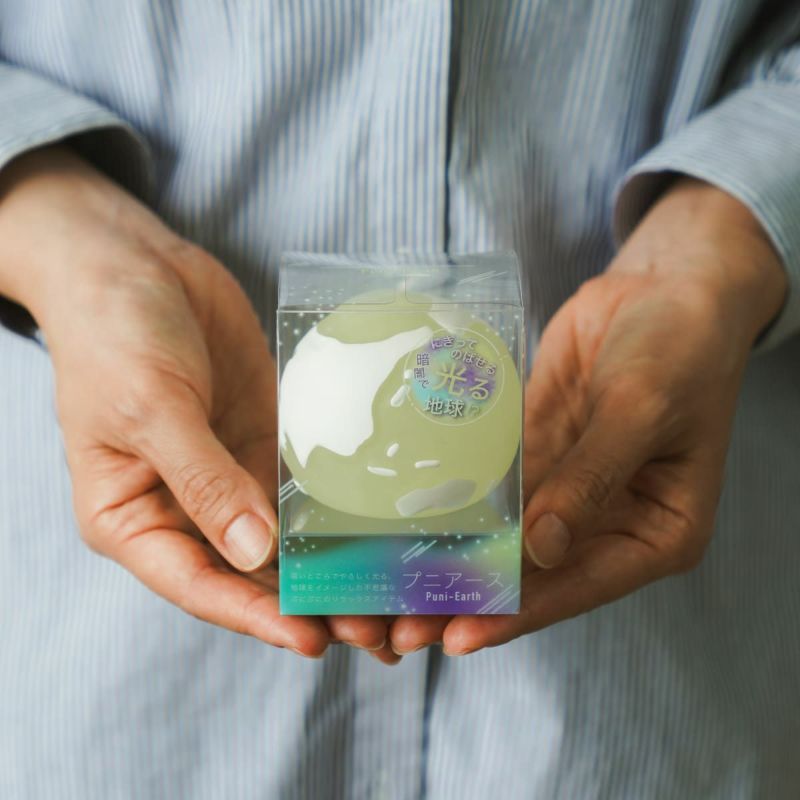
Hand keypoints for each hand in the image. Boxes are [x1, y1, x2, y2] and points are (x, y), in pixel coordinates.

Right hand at [0, 146, 395, 661]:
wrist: (134, 263)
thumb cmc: (113, 334)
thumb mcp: (150, 408)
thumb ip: (202, 480)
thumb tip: (256, 552)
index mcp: (133, 517)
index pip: (198, 583)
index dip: (254, 616)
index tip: (310, 638)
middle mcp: (187, 506)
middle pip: (250, 573)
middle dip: (307, 603)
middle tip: (373, 628)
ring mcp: (230, 475)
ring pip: (286, 537)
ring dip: (331, 565)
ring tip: (388, 593)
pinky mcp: (264, 441)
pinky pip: (303, 485)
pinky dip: (337, 510)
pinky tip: (381, 528)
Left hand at [388, 177, 786, 656]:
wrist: (665, 286)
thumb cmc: (679, 346)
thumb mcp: (642, 409)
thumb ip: (591, 479)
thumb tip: (540, 548)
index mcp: (655, 532)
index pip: (579, 585)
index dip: (519, 613)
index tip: (460, 636)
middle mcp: (607, 521)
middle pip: (533, 573)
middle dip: (472, 599)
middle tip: (404, 626)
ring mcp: (567, 488)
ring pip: (505, 537)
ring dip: (455, 559)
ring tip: (393, 586)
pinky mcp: (538, 453)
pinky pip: (494, 486)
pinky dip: (457, 505)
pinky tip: (410, 521)